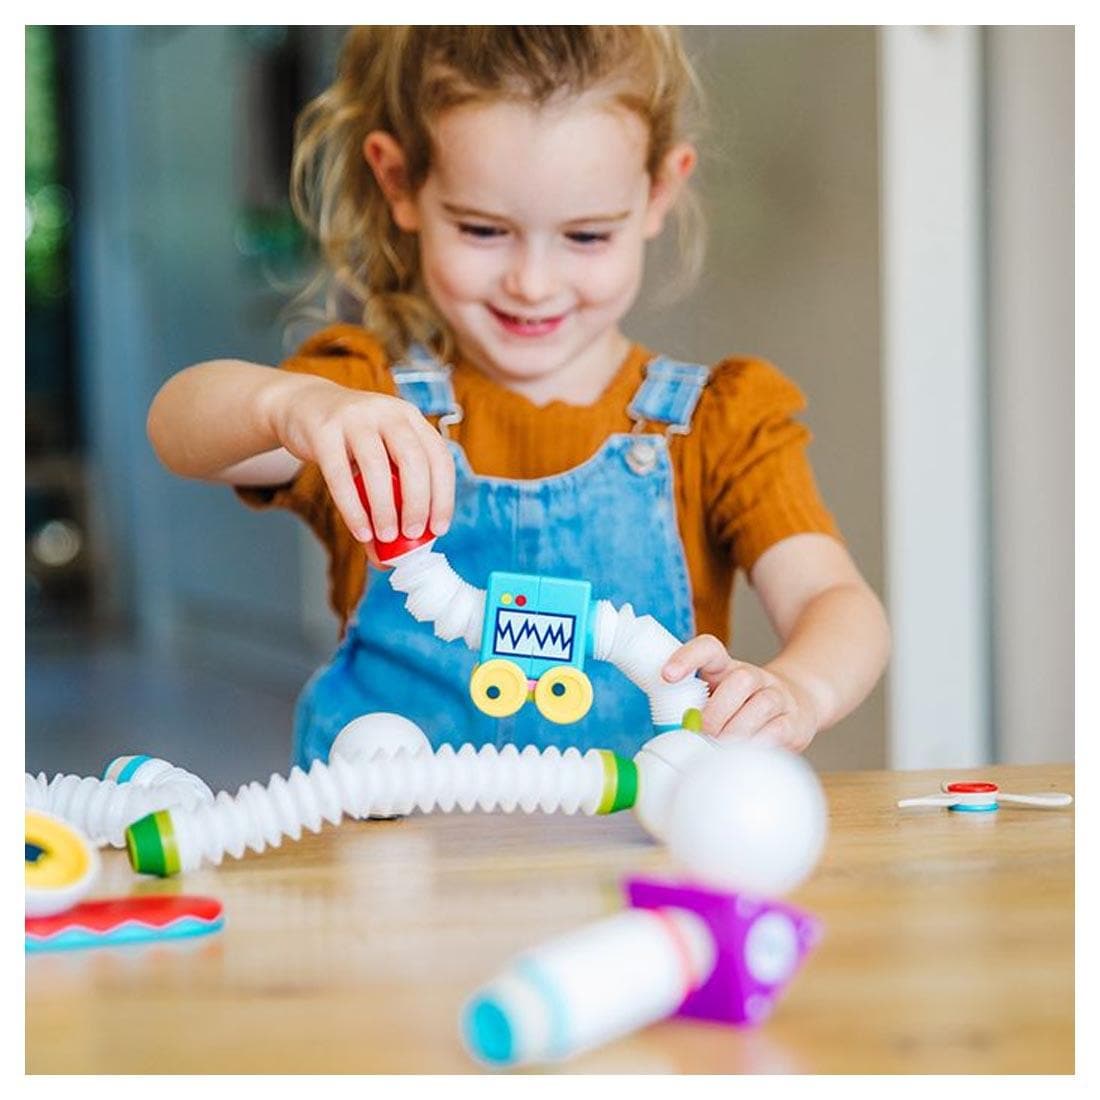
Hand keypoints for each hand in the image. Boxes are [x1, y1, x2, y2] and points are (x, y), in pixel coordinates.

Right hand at [266, 373, 454, 546]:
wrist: (303, 407)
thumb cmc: (349, 443)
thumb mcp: (375, 463)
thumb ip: (387, 503)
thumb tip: (390, 559)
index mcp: (411, 419)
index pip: (439, 457)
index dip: (443, 495)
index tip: (438, 529)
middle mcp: (389, 413)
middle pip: (414, 460)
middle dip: (418, 502)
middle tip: (413, 535)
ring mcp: (356, 418)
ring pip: (377, 467)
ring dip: (385, 508)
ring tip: (386, 538)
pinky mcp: (324, 430)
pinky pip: (340, 474)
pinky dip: (353, 507)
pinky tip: (360, 530)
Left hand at [662, 634, 820, 751]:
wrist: (797, 704)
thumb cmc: (740, 707)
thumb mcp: (714, 698)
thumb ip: (692, 708)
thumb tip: (666, 732)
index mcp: (725, 667)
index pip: (708, 648)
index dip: (687, 657)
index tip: (667, 675)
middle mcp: (753, 676)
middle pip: (738, 681)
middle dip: (715, 714)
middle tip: (701, 734)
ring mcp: (777, 696)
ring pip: (761, 705)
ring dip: (736, 731)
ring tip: (720, 748)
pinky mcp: (793, 721)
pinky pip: (778, 730)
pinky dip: (758, 744)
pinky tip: (745, 752)